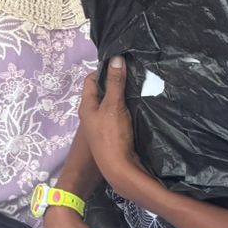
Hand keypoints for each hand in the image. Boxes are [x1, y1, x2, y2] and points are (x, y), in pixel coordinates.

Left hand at [79, 59, 145, 198]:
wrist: (119, 169)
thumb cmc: (111, 136)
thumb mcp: (113, 106)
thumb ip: (115, 83)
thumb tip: (116, 58)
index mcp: (87, 105)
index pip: (91, 80)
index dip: (104, 70)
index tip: (121, 64)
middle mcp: (93, 114)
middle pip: (103, 92)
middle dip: (116, 82)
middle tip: (134, 73)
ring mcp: (103, 124)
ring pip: (113, 104)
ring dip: (124, 96)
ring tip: (140, 86)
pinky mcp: (115, 133)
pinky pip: (121, 115)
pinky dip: (129, 108)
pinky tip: (141, 105)